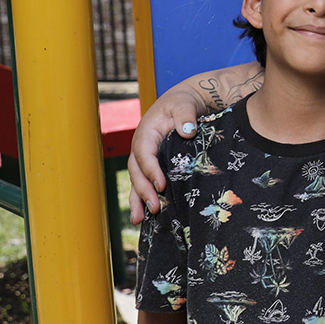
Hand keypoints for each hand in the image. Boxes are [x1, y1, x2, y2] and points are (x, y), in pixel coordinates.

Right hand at [127, 90, 200, 223]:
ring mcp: (144, 158)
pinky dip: (142, 199)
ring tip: (139, 220)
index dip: (151, 170)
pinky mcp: (151, 165)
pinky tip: (144, 217)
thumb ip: (185, 115)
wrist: (183, 103)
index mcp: (146, 133)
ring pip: (136, 181)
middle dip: (143, 191)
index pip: (144, 154)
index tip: (162, 185)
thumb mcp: (185, 104)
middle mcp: (141, 148)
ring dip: (137, 200)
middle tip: (155, 208)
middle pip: (137, 172)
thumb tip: (187, 131)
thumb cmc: (183, 103)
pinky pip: (143, 183)